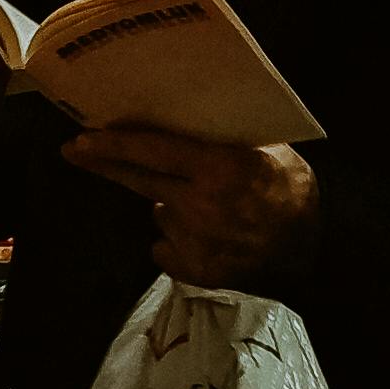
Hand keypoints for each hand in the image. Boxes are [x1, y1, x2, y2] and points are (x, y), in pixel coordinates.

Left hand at [60, 119, 318, 293]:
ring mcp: (195, 242)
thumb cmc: (294, 197)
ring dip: (172, 205)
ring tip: (209, 208)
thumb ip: (235, 139)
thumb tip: (194, 117)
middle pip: (140, 180)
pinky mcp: (193, 272)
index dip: (113, 144)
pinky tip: (207, 237)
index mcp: (220, 169)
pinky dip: (178, 241)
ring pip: (160, 211)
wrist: (313, 261)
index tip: (80, 138)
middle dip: (105, 163)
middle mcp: (200, 205)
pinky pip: (166, 247)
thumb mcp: (277, 153)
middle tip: (76, 150)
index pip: (153, 151)